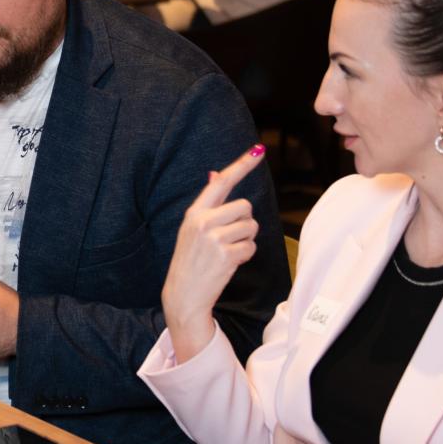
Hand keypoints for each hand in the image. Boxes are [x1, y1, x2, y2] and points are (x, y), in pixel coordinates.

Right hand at [162, 145, 265, 362]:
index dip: (241, 165)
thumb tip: (216, 175)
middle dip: (245, 221)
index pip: (222, 182)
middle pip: (245, 206)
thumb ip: (208, 204)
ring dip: (246, 240)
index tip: (258, 150)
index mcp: (194, 212)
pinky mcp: (226, 254)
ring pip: (251, 226)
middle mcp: (203, 221)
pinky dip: (245, 255)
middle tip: (229, 237)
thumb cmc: (191, 259)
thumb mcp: (193, 229)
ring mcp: (214, 238)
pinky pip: (251, 246)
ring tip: (227, 251)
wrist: (184, 293)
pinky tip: (229, 263)